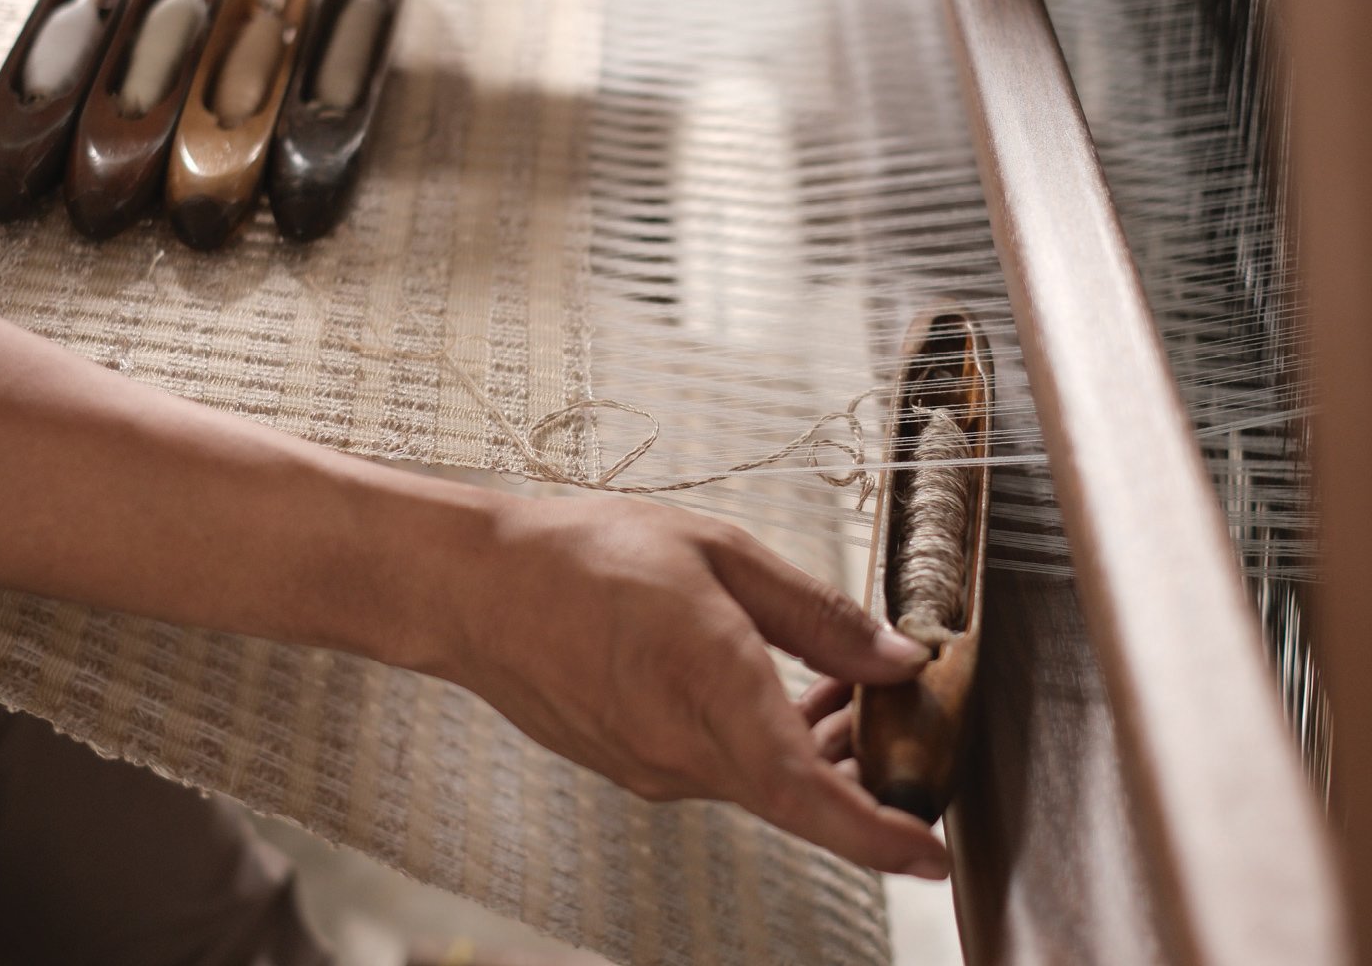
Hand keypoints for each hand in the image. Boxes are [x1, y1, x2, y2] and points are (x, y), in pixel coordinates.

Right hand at [438, 496, 949, 878]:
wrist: (479, 588)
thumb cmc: (584, 557)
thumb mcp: (717, 554)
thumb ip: (814, 612)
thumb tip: (894, 658)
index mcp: (709, 687)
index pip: (805, 791)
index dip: (874, 833)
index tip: (929, 854)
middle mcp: (680, 749)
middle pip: (799, 791)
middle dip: (861, 765)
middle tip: (890, 705)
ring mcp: (652, 768)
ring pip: (761, 779)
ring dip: (812, 748)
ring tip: (833, 679)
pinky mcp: (632, 767)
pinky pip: (719, 768)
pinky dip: (761, 742)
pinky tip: (765, 685)